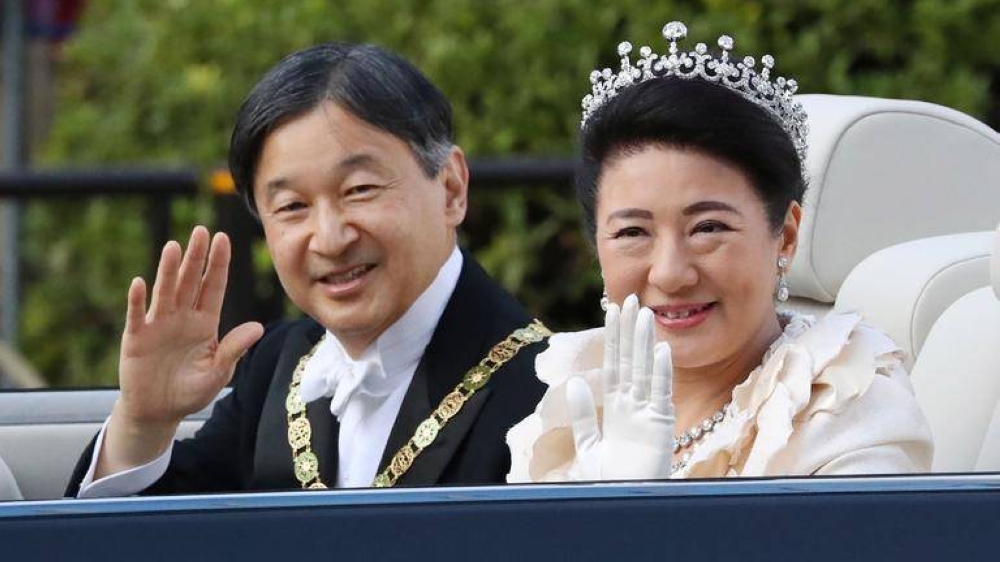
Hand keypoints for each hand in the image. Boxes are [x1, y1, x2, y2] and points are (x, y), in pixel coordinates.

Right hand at [116, 226, 262, 428]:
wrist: (159, 411)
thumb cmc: (191, 390)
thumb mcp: (218, 372)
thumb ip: (233, 349)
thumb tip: (258, 328)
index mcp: (205, 322)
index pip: (214, 287)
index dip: (218, 263)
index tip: (223, 238)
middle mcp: (182, 317)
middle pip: (191, 281)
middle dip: (196, 257)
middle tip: (201, 230)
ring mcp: (159, 325)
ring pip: (166, 291)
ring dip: (169, 270)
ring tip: (174, 246)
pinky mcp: (137, 338)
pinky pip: (138, 315)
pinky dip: (138, 300)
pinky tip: (140, 282)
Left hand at [566, 294, 674, 480]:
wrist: (623, 505)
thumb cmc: (609, 482)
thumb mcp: (588, 446)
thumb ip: (583, 415)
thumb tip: (575, 382)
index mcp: (617, 409)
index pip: (614, 365)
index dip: (613, 338)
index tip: (611, 310)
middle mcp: (635, 406)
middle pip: (630, 361)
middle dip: (628, 331)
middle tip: (628, 299)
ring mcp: (649, 414)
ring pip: (646, 370)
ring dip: (645, 342)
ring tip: (644, 314)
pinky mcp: (662, 425)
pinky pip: (660, 393)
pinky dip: (661, 372)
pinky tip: (660, 349)